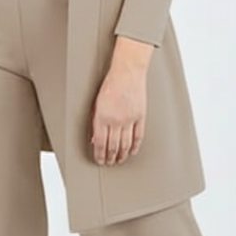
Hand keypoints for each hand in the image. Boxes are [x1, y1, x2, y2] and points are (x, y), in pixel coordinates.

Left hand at [90, 45, 150, 164]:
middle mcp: (116, 120)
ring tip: (119, 160)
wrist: (127, 72)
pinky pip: (138, 136)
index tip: (100, 160)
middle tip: (109, 163)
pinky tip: (131, 152)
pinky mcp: (140, 116)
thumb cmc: (110, 85)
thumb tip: (94, 139)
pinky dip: (135, 146)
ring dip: (121, 155)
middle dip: (110, 157)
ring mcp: (129, 119)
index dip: (100, 155)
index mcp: (102, 117)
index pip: (100, 143)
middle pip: (113, 146)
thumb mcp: (96, 104)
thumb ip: (95, 122)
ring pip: (125, 144)